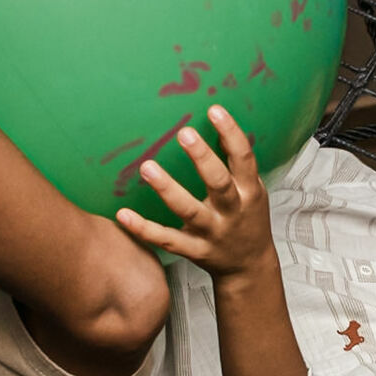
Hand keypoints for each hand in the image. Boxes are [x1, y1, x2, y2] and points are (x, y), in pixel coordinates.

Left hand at [116, 105, 275, 278]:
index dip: (231, 133)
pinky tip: (123, 214)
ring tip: (147, 167)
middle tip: (184, 133)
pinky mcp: (194, 250)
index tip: (214, 110)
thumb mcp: (252, 188)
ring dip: (168, 190)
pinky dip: (144, 229)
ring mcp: (213, 233)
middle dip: (202, 158)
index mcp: (249, 191)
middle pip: (219, 183)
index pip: (244, 158)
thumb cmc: (247, 217)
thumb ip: (235, 161)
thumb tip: (214, 118)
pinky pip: (167, 240)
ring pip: (189, 211)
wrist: (249, 266)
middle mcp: (232, 211)